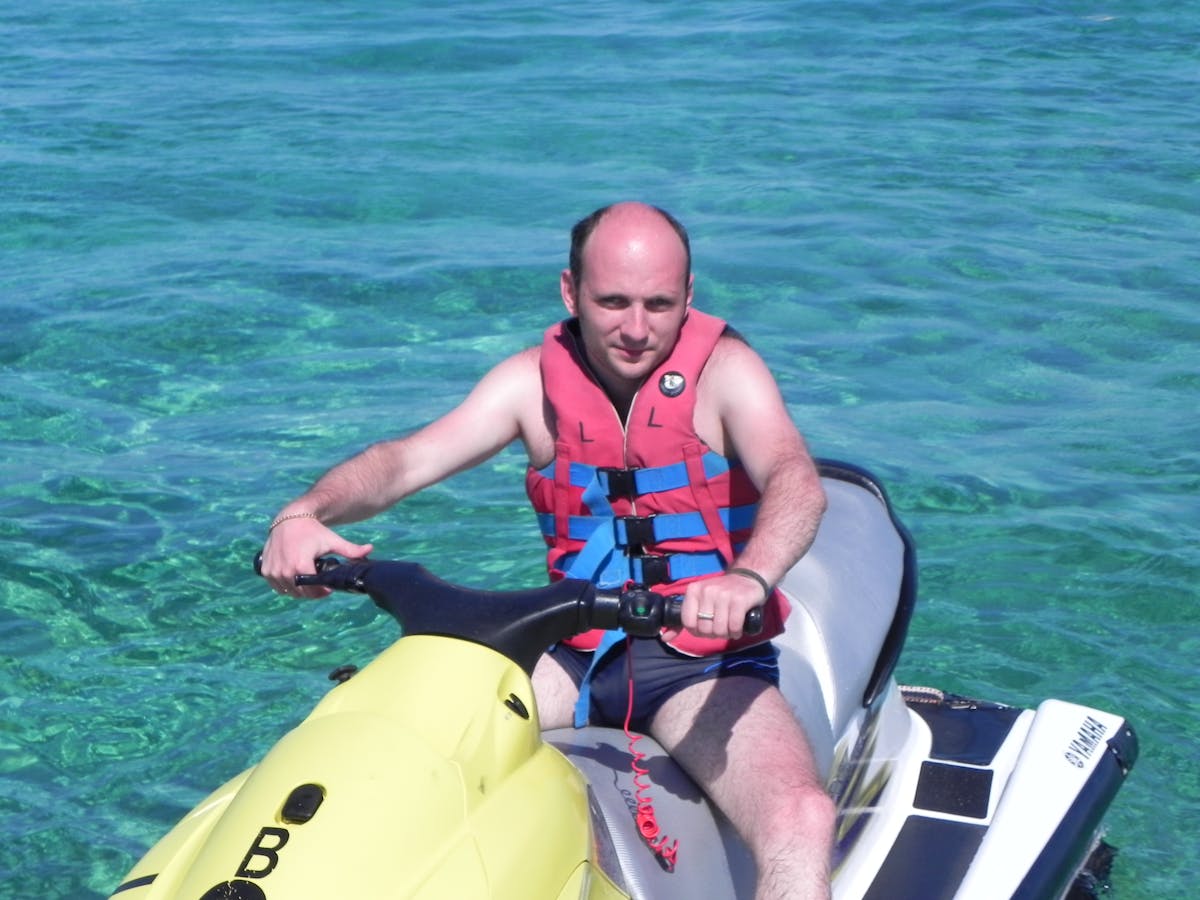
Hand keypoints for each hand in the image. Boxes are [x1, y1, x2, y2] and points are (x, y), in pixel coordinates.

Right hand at [259, 517, 373, 599]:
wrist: (290, 519)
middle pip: (301, 593)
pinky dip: (286, 586)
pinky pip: (277, 587)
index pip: (312, 589)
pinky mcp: (265, 570)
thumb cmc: (313, 530)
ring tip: (308, 579)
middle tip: (319, 584)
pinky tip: (296, 577)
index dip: (322, 591)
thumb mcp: (332, 540)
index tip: (328, 588)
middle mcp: (284, 570)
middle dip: (312, 591)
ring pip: (289, 592)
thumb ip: (351, 549)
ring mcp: (273, 571)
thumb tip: (370, 549)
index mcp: (301, 565)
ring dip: (299, 590)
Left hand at [664, 572, 763, 641]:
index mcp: (693, 590)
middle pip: (704, 628)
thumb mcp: (699, 602)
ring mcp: (724, 594)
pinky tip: (738, 628)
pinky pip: (734, 627)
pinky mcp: (739, 600)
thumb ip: (683, 620)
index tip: (706, 627)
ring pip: (719, 630)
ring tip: (730, 627)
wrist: (747, 578)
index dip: (697, 631)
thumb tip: (664, 638)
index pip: (688, 623)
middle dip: (713, 634)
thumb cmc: (720, 594)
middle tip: (721, 627)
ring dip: (727, 634)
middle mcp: (707, 590)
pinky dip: (736, 632)